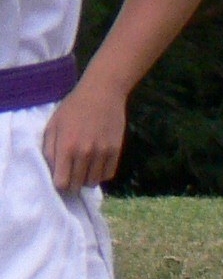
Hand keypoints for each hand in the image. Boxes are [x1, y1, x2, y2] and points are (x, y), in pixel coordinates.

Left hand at [39, 77, 130, 193]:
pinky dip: (101, 174)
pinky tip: (96, 165)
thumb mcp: (53, 125)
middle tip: (71, 176)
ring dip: (87, 179)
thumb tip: (53, 170)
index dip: (59, 184)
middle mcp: (85, 153)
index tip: (59, 178)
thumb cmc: (72, 108)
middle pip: (78, 184)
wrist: (102, 94)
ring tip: (83, 170)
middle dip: (72, 184)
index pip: (62, 182)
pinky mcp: (116, 151)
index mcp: (66, 147)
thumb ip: (50, 149)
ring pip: (94, 181)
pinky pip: (108, 174)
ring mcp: (102, 153)